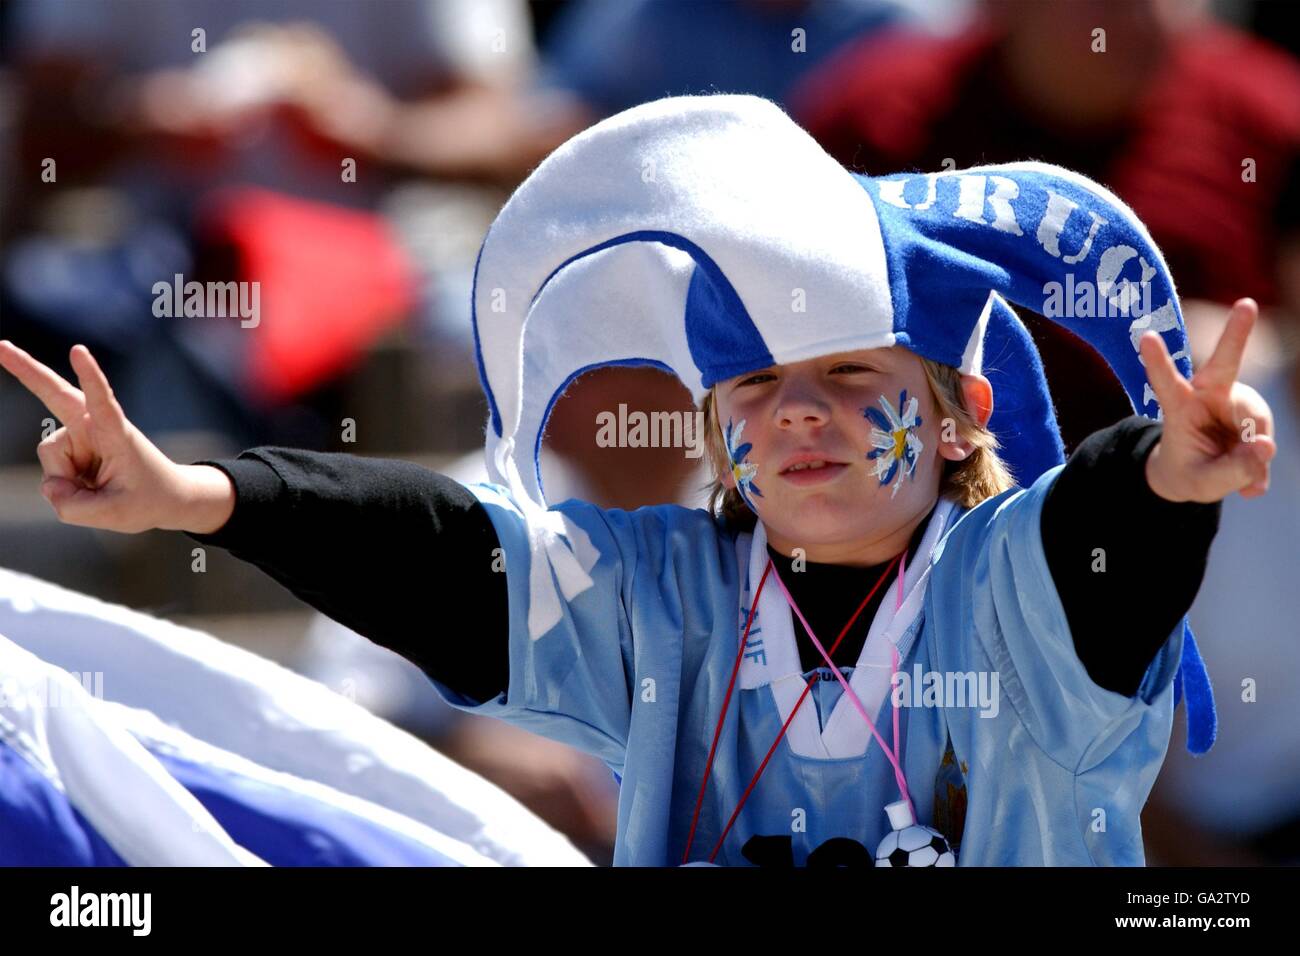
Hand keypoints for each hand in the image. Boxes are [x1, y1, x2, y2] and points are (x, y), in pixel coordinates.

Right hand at [0, 341, 232, 533]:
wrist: (163, 497)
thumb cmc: (148, 498)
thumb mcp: (116, 513)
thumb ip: (75, 506)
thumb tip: (48, 489)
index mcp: (117, 432)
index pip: (102, 402)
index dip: (90, 377)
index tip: (78, 350)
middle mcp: (94, 427)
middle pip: (54, 394)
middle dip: (26, 369)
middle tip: (1, 346)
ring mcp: (80, 435)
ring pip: (51, 461)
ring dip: (68, 483)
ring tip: (100, 488)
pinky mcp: (71, 447)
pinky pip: (52, 473)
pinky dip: (67, 488)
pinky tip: (90, 485)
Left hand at [1141, 298, 1275, 502]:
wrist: (1198, 473)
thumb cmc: (1189, 472)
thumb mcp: (1201, 483)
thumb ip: (1230, 471)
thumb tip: (1266, 447)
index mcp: (1179, 406)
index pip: (1166, 382)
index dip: (1156, 361)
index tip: (1144, 336)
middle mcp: (1209, 394)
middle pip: (1224, 363)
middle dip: (1236, 334)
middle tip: (1246, 304)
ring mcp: (1236, 401)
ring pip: (1257, 426)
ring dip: (1252, 455)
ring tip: (1234, 476)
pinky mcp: (1255, 413)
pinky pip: (1266, 440)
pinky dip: (1260, 463)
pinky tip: (1250, 480)